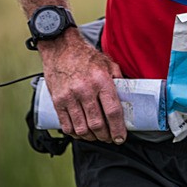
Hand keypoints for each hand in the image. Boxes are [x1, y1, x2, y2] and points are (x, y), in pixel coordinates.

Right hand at [38, 28, 125, 143]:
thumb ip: (119, 80)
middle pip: (97, 124)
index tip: (121, 138)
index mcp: (101, 81)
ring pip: (81, 128)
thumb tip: (129, 97)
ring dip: (91, 137)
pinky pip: (66, 125)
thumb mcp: (108, 64)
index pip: (112, 111)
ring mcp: (69, 97)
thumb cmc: (86, 56)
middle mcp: (85, 90)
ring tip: (97, 136)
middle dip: (106, 136)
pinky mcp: (57, 101)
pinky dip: (75, 134)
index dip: (118, 129)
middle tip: (110, 138)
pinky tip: (82, 133)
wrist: (60, 48)